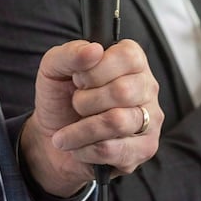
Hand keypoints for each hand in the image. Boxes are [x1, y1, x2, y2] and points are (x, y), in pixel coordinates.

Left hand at [18, 39, 160, 197]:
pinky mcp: (144, 149)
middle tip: (75, 104)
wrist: (51, 138)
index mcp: (130, 60)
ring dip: (81, 129)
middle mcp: (146, 87)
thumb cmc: (60, 99)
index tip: (78, 79)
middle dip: (84, 101)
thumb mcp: (53, 69)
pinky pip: (113, 150)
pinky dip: (85, 149)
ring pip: (117, 122)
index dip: (94, 71)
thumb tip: (94, 50)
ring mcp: (150, 119)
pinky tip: (80, 146)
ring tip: (69, 131)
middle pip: (122, 92)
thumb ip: (70, 54)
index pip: (127, 57)